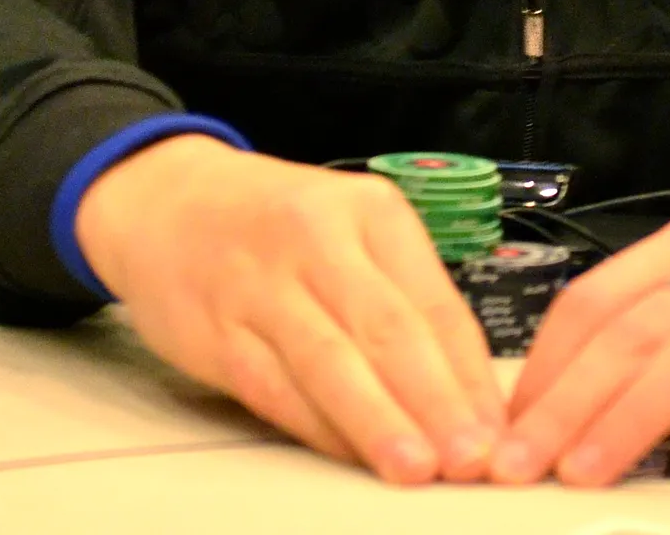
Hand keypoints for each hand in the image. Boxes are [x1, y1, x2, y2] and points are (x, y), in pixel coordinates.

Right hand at [75, 135, 504, 483]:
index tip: (503, 432)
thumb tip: (467, 394)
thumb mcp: (349, 230)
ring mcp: (264, 283)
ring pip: (332, 361)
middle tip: (474, 457)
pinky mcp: (218, 329)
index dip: (471, 375)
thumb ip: (403, 299)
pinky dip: (316, 427)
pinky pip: (276, 387)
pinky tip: (348, 458)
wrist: (166, 199)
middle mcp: (320, 237)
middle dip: (437, 401)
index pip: (436, 302)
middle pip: (390, 329)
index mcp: (371, 209)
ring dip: (378, 422)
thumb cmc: (277, 224)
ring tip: (417, 469)